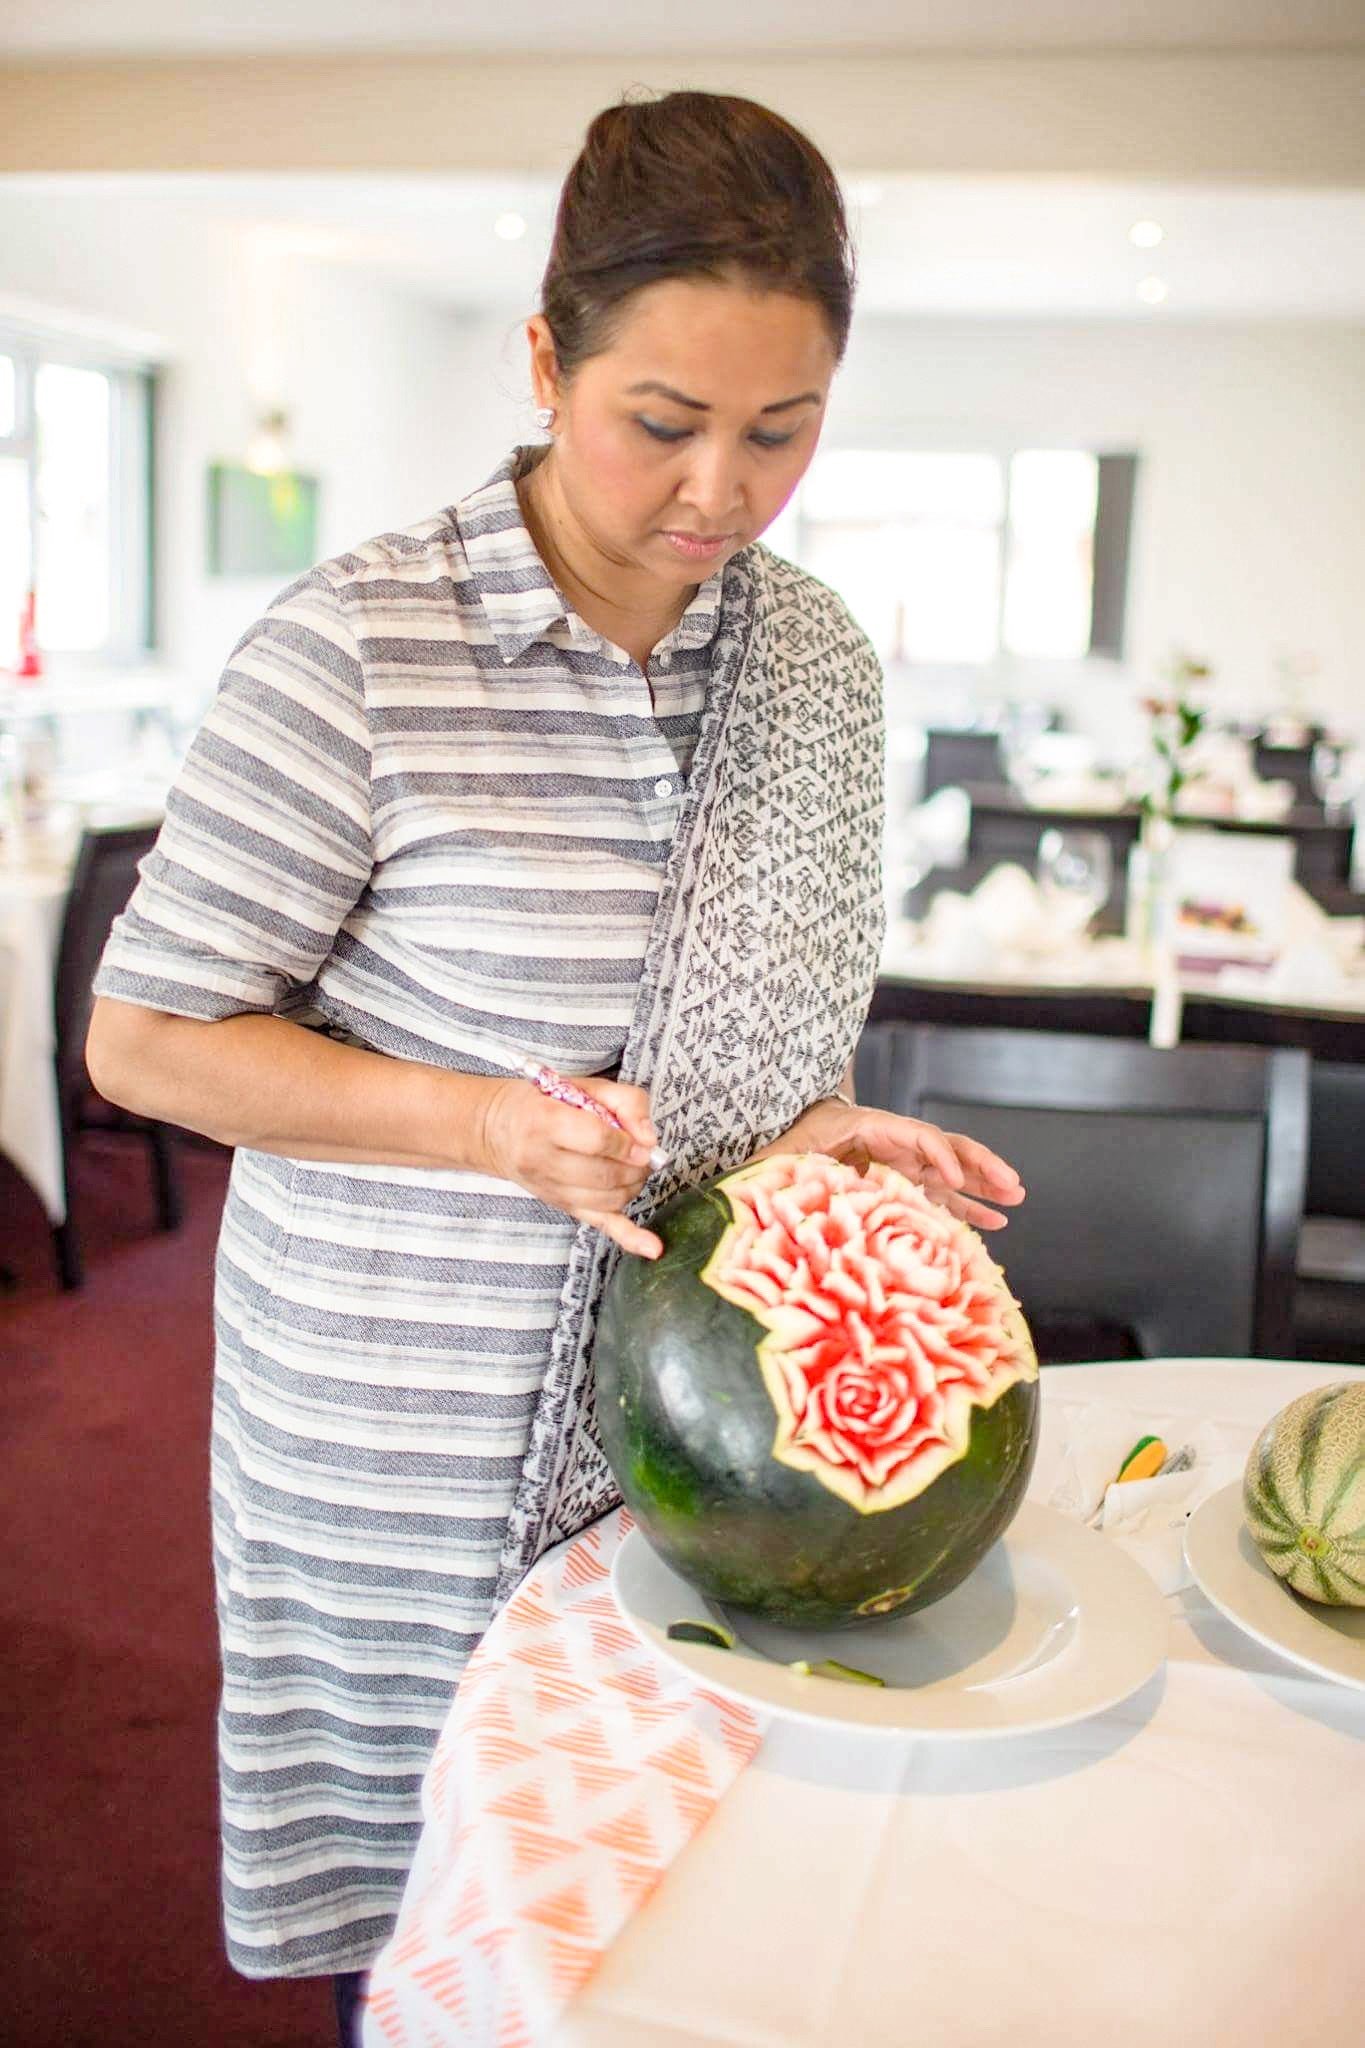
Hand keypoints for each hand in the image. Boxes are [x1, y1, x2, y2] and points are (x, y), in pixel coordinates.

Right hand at [479, 1075, 664, 1259]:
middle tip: (642, 1153)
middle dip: (635, 1166)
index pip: (596, 1140)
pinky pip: (601, 1225)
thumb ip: (625, 1101)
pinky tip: (652, 1248)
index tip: (642, 1141)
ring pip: (608, 1199)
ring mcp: (553, 1190)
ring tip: (634, 1168)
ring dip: (634, 1185)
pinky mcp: (564, 1206)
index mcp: (545, 1122)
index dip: (627, 1143)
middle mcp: (544, 1161)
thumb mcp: (584, 1085)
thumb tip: (649, 1138)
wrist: (498, 1132)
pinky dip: (630, 1238)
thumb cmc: (545, 1103)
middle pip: (604, 1174)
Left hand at [752, 1098, 1024, 1231]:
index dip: (937, 1153)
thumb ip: (779, 1166)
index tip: (953, 1177)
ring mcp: (906, 1162)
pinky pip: (945, 1194)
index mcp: (873, 1127)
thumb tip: (763, 1185)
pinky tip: (995, 1224)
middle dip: (981, 1165)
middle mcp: (897, 1142)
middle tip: (1012, 1184)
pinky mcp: (908, 1182)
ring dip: (985, 1184)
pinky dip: (969, 1207)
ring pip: (955, 1171)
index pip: (916, 1135)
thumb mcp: (784, 1152)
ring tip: (1016, 1200)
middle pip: (948, 1147)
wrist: (795, 1135)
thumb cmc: (791, 1139)